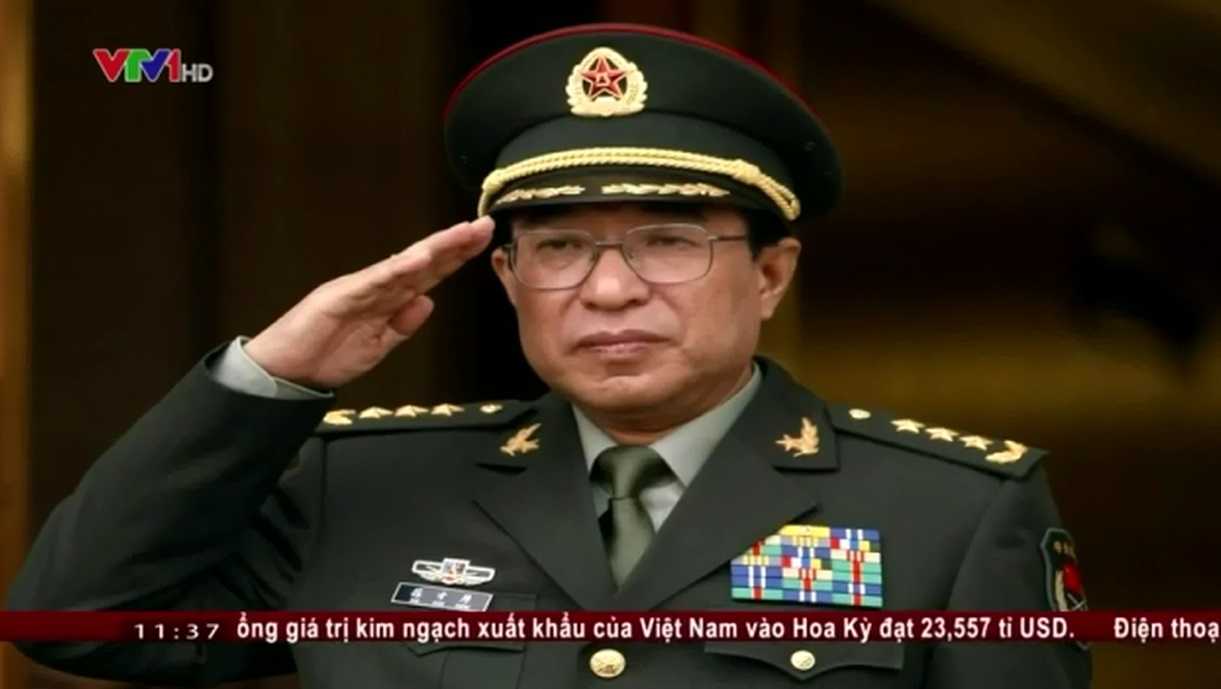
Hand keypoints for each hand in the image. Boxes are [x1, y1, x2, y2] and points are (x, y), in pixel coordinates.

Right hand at [243, 216, 494, 388]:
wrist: (286, 372)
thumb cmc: (326, 356)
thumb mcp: (378, 346)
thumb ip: (403, 325)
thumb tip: (428, 301)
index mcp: (387, 299)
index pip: (428, 273)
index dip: (455, 257)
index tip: (482, 241)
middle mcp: (376, 286)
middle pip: (422, 261)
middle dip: (454, 244)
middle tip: (484, 225)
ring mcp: (359, 288)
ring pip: (403, 264)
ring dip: (434, 248)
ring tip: (462, 234)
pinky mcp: (340, 296)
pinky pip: (374, 281)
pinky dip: (398, 269)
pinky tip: (421, 259)